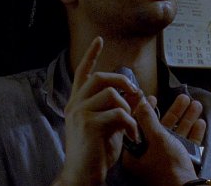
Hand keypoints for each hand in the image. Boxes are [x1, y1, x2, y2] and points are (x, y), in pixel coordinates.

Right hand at [54, 37, 141, 185]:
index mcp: (77, 103)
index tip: (99, 40)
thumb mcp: (107, 125)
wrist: (82, 175)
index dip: (91, 55)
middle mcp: (75, 105)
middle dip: (123, 81)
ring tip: (132, 124)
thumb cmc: (96, 153)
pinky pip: (118, 114)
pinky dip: (130, 124)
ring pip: (112, 95)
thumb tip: (134, 95)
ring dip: (129, 108)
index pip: (83, 73)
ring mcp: (80, 114)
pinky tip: (132, 135)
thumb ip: (115, 108)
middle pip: (101, 78)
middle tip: (135, 93)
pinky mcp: (89, 125)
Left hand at [123, 96, 198, 185]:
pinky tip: (201, 123)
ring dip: (187, 119)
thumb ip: (149, 120)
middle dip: (176, 112)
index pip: (139, 125)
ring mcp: (166, 161)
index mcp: (136, 153)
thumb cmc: (168, 166)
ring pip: (176, 135)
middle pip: (162, 128)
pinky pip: (186, 146)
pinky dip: (193, 134)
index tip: (153, 97)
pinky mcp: (180, 164)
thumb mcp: (158, 139)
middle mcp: (149, 157)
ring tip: (197, 104)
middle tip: (184, 97)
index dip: (147, 110)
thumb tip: (140, 103)